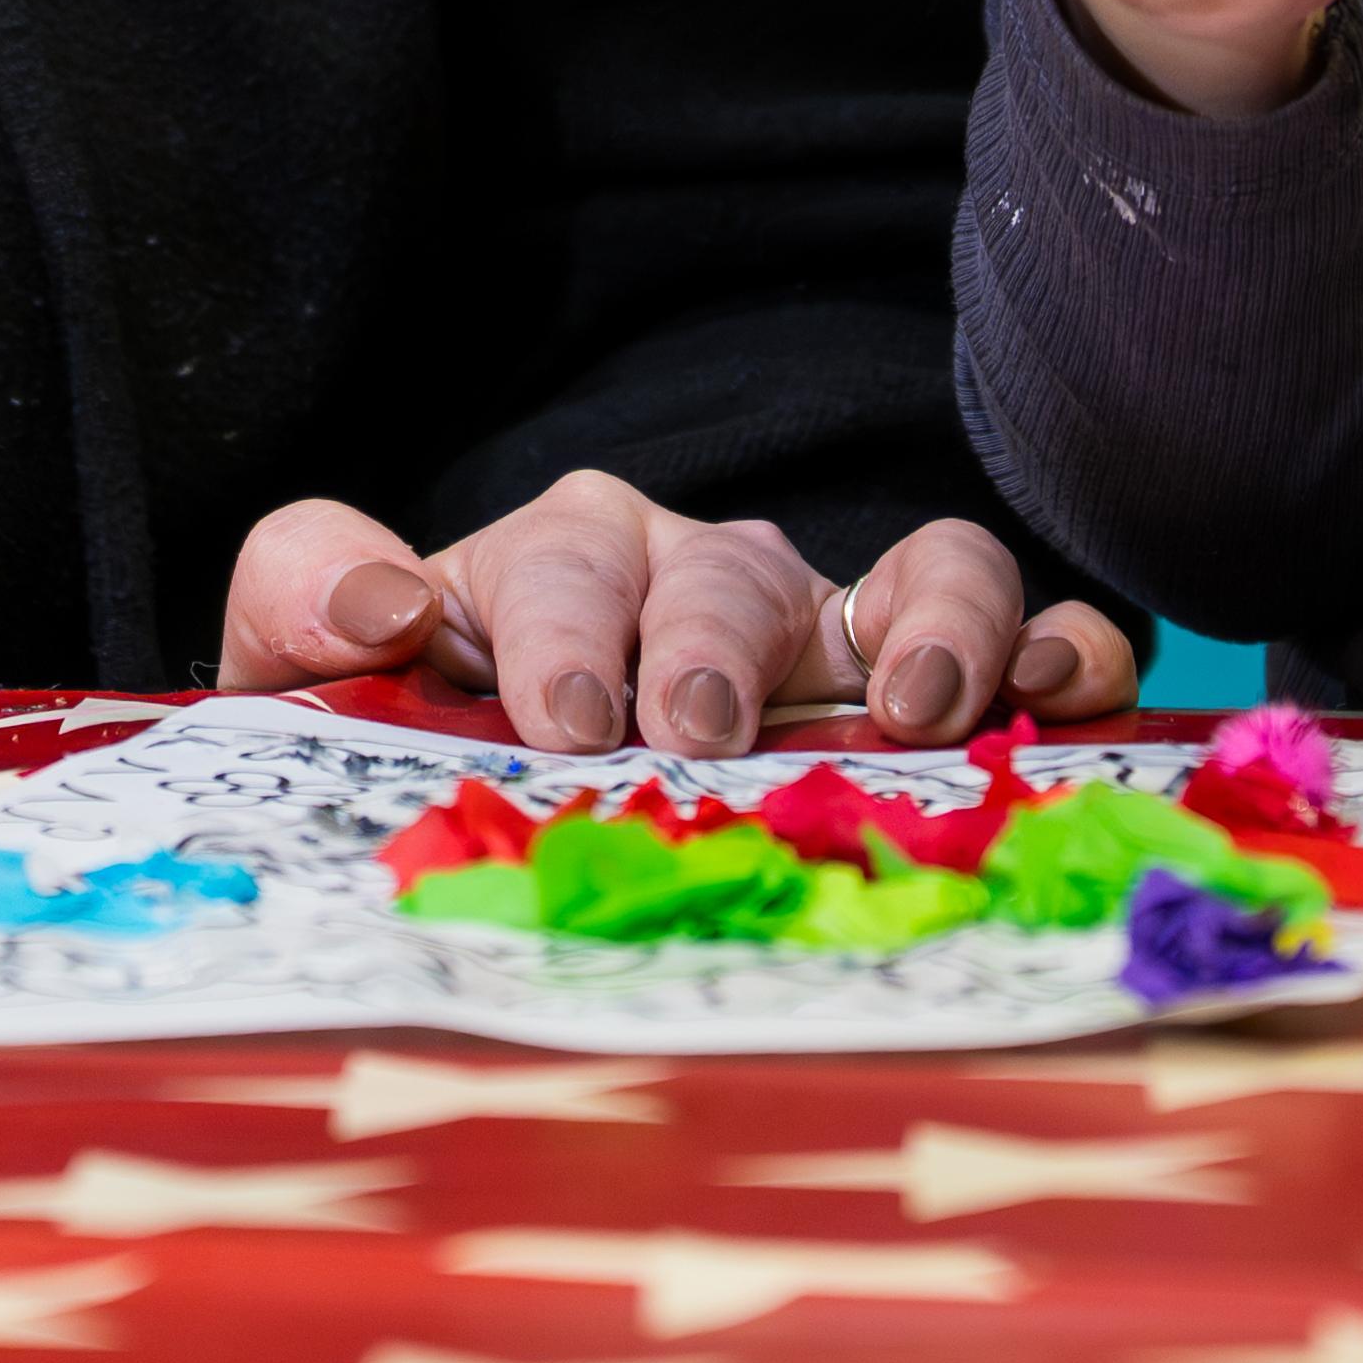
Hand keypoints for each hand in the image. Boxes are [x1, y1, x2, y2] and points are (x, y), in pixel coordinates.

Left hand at [214, 471, 1147, 754]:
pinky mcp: (930, 690)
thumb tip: (383, 602)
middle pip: (728, 569)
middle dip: (714, 640)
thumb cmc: (418, 741)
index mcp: (559, 569)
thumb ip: (305, 600)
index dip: (565, 627)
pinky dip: (1056, 645)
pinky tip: (1056, 695)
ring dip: (932, 618)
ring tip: (920, 705)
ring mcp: (828, 634)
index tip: (561, 716)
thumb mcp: (313, 679)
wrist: (485, 802)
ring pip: (913, 570)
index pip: (565, 560)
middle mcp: (704, 580)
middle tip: (693, 732)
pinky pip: (1022, 634)